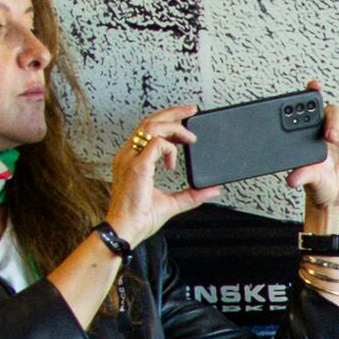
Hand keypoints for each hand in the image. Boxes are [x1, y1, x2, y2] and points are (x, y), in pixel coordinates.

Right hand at [104, 106, 223, 245]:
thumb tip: (212, 190)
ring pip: (152, 126)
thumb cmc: (139, 217)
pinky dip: (170, 149)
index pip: (148, 130)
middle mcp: (129, 154)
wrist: (126, 229)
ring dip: (174, 127)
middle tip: (192, 110)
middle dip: (173, 113)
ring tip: (190, 138)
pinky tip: (174, 162)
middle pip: (150, 121)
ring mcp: (131, 158)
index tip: (185, 119)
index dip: (167, 121)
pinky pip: (157, 144)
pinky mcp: (138, 166)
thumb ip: (192, 195)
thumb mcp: (172, 203)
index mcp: (133, 159)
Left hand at [293, 90, 338, 224]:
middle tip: (332, 138)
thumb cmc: (321, 186)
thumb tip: (291, 180)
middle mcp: (335, 130)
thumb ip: (301, 175)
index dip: (315, 94)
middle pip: (336, 110)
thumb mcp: (309, 178)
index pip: (316, 109)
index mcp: (317, 134)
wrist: (336, 199)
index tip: (314, 85)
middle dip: (333, 121)